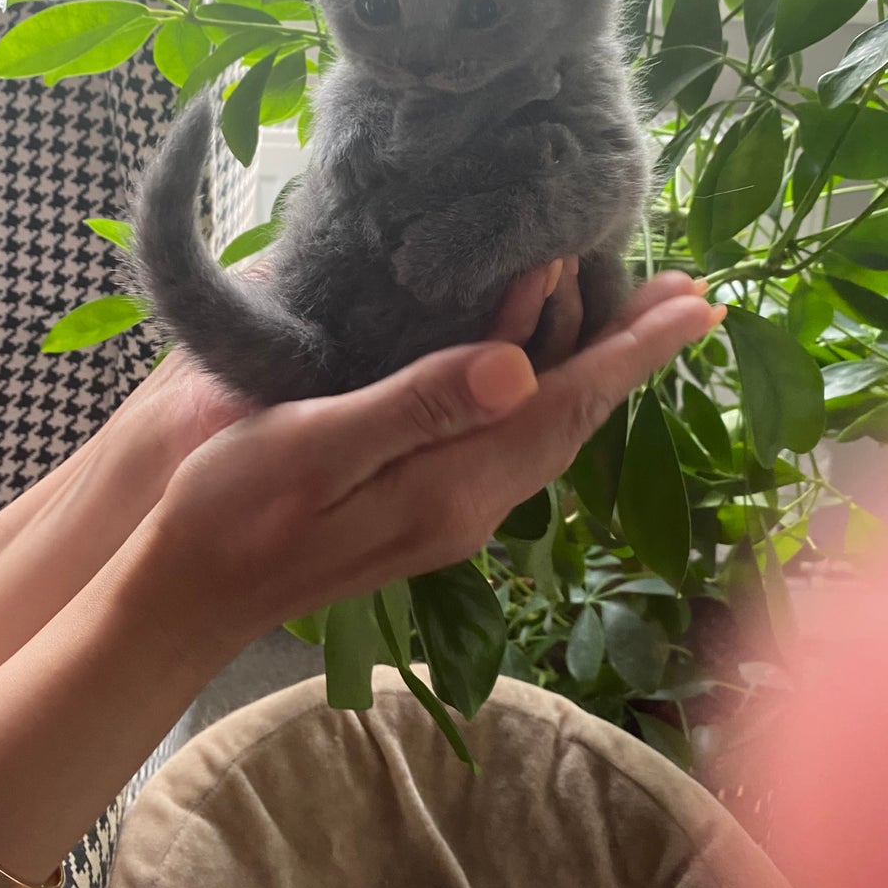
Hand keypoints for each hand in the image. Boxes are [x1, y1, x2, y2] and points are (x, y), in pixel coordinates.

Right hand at [143, 273, 721, 676]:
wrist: (190, 593)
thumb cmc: (232, 510)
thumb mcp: (317, 445)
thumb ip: (418, 407)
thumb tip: (520, 365)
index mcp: (453, 487)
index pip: (565, 407)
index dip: (633, 352)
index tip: (697, 303)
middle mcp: (471, 507)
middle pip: (571, 419)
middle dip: (632, 355)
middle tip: (686, 294)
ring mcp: (451, 514)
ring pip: (545, 431)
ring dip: (594, 371)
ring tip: (634, 319)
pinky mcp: (426, 509)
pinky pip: (511, 440)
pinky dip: (543, 391)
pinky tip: (541, 367)